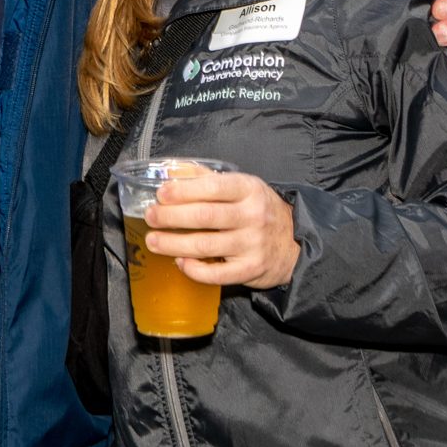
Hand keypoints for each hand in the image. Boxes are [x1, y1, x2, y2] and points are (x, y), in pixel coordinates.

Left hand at [141, 171, 299, 289]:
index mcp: (249, 189)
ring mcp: (252, 244)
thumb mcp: (243, 187)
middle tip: (151, 217)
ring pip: (206, 246)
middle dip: (171, 217)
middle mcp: (252, 216)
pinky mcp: (251, 269)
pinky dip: (195, 269)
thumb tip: (174, 172)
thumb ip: (209, 179)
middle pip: (204, 216)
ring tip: (154, 241)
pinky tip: (180, 262)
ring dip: (174, 244)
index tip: (161, 194)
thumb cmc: (260, 211)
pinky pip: (217, 274)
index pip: (212, 187)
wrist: (295, 243)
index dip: (183, 190)